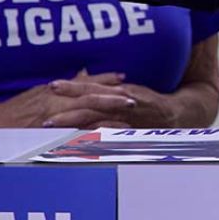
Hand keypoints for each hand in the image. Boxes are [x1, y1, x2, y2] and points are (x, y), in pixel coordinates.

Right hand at [0, 71, 135, 127]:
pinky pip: (76, 135)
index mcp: (55, 90)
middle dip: (112, 98)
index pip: (85, 83)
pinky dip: (93, 136)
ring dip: (109, 118)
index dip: (105, 79)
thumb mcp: (39, 91)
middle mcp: (57, 102)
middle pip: (90, 98)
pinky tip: (109, 139)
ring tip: (129, 121)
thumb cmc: (16, 108)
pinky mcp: (51, 135)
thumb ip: (64, 85)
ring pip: (87, 117)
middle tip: (133, 99)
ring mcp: (55, 119)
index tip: (123, 77)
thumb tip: (83, 74)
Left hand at [46, 79, 178, 128]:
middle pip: (90, 103)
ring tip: (51, 127)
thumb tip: (82, 78)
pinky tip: (76, 141)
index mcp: (118, 90)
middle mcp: (121, 102)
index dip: (72, 86)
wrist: (174, 114)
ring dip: (72, 124)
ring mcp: (125, 118)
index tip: (52, 85)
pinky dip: (92, 137)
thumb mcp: (126, 89)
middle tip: (44, 114)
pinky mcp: (129, 132)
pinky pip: (107, 134)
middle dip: (66, 109)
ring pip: (95, 120)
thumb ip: (105, 87)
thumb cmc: (147, 101)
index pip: (91, 86)